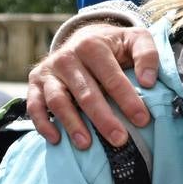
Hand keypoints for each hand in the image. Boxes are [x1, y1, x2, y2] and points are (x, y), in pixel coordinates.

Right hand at [26, 23, 158, 149]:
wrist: (85, 38)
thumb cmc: (115, 46)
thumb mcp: (135, 39)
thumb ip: (147, 55)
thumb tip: (148, 81)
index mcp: (92, 45)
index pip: (111, 76)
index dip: (127, 99)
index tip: (142, 120)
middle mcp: (67, 57)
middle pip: (85, 92)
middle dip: (103, 118)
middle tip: (119, 140)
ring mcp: (49, 71)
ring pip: (58, 101)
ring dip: (72, 124)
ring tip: (87, 145)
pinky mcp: (36, 83)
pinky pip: (34, 106)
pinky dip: (43, 124)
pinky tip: (57, 139)